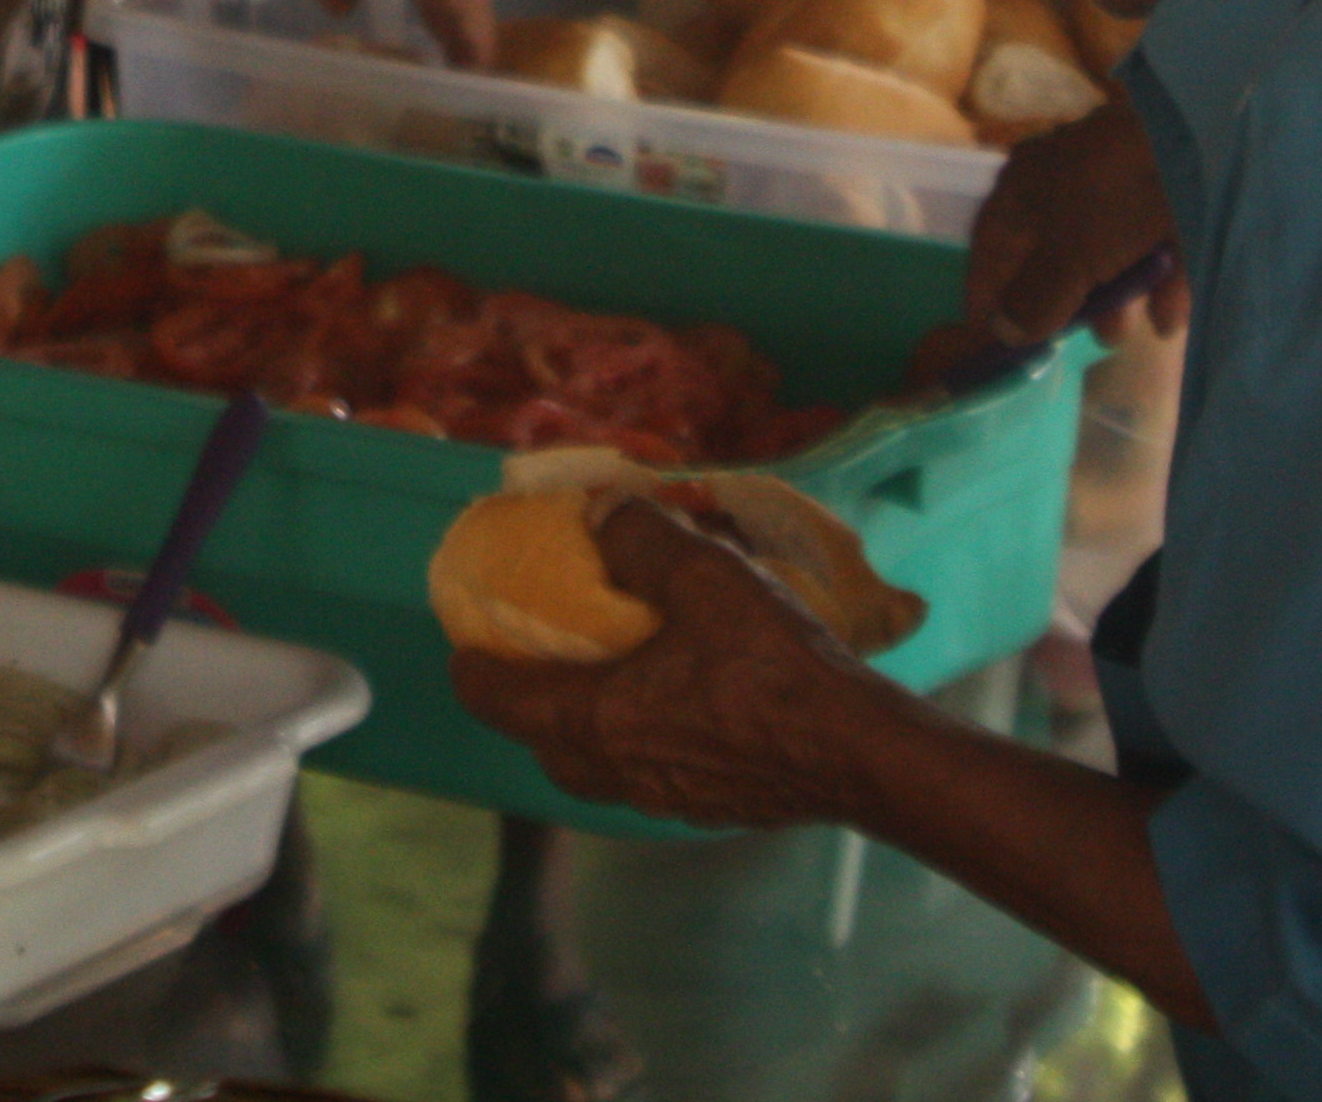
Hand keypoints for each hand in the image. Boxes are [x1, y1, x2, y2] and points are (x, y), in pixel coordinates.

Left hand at [448, 499, 910, 828]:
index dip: (472, 670)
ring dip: (581, 724)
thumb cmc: (775, 667)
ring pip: (592, 765)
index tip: (464, 645)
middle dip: (527, 703)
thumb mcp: (704, 577)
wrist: (857, 752)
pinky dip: (633, 738)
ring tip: (601, 675)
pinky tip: (674, 701)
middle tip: (535, 656)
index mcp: (597, 719)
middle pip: (542, 743)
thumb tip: (602, 515)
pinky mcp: (705, 806)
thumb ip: (642, 540)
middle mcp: (617, 771)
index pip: (499, 702)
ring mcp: (662, 798)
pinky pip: (642, 773)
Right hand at [962, 93, 1176, 347]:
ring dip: (1112, 296)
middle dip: (1061, 303)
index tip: (994, 345)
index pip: (990, 251)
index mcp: (1023, 191)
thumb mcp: (1069, 260)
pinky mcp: (1163, 189)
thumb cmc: (1119, 198)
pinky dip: (1155, 279)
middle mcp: (1061, 183)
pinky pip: (1150, 241)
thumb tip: (1003, 332)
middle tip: (1068, 341)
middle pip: (1049, 254)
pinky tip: (1168, 318)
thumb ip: (1035, 300)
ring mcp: (1115, 183)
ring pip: (1103, 249)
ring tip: (1128, 334)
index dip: (988, 299)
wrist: (1203, 138)